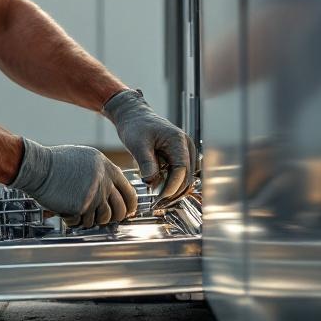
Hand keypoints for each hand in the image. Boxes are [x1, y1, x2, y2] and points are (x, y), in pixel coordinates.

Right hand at [10, 138, 137, 227]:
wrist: (38, 166)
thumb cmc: (57, 163)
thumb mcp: (86, 159)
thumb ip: (102, 173)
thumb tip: (113, 192)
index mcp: (107, 168)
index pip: (129, 192)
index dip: (129, 206)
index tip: (127, 212)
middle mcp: (105, 182)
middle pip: (120, 210)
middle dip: (112, 218)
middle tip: (100, 217)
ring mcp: (94, 195)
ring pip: (102, 219)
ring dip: (90, 218)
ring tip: (76, 208)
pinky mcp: (82, 207)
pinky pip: (82, 222)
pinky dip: (73, 220)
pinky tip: (64, 208)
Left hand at [104, 89, 196, 207]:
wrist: (134, 115)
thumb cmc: (135, 126)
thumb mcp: (137, 144)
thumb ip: (146, 163)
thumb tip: (152, 183)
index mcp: (178, 141)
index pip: (181, 170)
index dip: (171, 187)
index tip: (159, 199)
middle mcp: (186, 146)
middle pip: (187, 177)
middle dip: (173, 193)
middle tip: (157, 205)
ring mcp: (185, 151)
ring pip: (185, 178)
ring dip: (173, 190)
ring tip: (157, 200)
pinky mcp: (180, 156)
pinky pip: (180, 175)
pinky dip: (172, 184)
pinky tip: (159, 190)